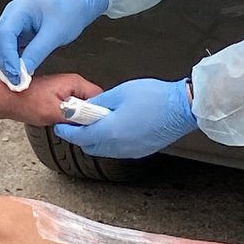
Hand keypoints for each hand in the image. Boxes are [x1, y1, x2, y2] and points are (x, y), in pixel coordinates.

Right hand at [0, 0, 109, 81]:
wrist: (76, 6)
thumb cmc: (68, 13)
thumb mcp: (55, 34)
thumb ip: (37, 52)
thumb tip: (22, 72)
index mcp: (19, 8)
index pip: (4, 34)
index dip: (7, 57)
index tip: (16, 75)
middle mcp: (11, 15)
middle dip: (3, 62)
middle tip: (15, 82)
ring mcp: (11, 23)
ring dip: (5, 64)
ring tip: (17, 80)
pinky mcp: (15, 33)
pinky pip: (7, 49)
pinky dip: (10, 62)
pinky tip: (19, 73)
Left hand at [0, 72, 101, 125]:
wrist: (6, 99)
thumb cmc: (24, 101)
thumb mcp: (55, 114)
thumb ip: (77, 118)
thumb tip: (92, 123)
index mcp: (74, 82)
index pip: (100, 96)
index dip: (100, 111)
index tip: (97, 123)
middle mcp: (71, 83)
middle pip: (92, 102)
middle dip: (88, 115)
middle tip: (81, 126)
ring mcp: (65, 89)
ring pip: (81, 106)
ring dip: (77, 117)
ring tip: (66, 122)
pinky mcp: (58, 96)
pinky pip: (72, 107)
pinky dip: (69, 116)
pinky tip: (60, 121)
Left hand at [53, 78, 195, 158]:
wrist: (182, 108)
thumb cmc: (156, 98)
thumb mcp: (120, 92)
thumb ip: (99, 102)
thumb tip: (87, 107)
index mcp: (110, 131)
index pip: (79, 136)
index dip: (67, 130)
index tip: (61, 124)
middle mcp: (118, 146)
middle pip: (89, 146)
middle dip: (81, 135)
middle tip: (80, 119)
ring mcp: (130, 151)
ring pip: (103, 150)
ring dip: (96, 138)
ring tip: (101, 119)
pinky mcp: (140, 151)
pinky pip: (117, 150)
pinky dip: (110, 141)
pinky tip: (117, 125)